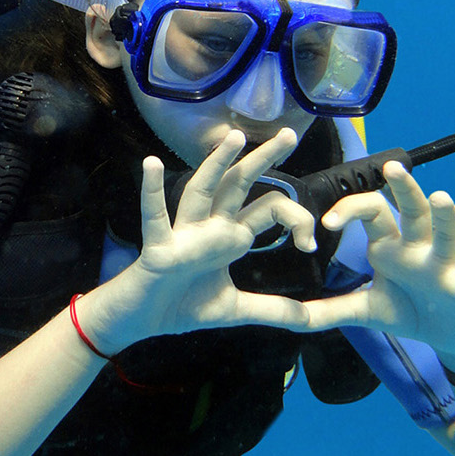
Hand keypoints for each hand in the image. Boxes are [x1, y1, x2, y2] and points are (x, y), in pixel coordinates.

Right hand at [79, 129, 320, 351]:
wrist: (143, 321)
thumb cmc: (184, 306)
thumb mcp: (239, 309)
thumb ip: (275, 310)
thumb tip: (310, 320)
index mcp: (231, 236)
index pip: (270, 208)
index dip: (297, 220)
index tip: (310, 245)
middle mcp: (211, 227)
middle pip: (240, 184)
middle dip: (263, 159)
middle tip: (289, 134)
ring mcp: (185, 234)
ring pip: (202, 191)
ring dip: (216, 164)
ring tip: (233, 137)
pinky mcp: (159, 248)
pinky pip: (155, 218)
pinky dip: (152, 191)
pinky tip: (152, 163)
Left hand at [305, 162, 454, 356]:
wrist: (447, 336)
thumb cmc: (407, 311)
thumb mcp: (364, 311)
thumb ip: (327, 311)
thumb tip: (287, 316)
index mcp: (391, 245)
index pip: (372, 211)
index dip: (350, 209)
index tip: (328, 222)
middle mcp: (419, 246)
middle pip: (412, 210)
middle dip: (404, 188)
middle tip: (392, 167)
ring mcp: (445, 264)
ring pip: (447, 232)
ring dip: (445, 216)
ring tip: (440, 197)